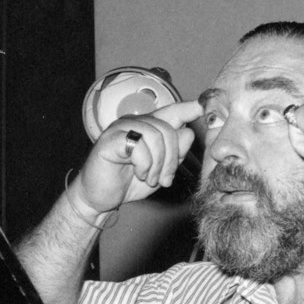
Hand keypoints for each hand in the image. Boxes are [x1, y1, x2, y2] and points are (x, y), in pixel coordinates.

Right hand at [69, 100, 203, 220]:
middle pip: (168, 129)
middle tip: (165, 179)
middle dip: (172, 158)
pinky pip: (138, 146)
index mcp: (148, 127)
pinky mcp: (110, 139)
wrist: (100, 197)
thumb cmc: (128, 182)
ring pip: (155, 136)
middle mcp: (135, 123)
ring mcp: (121, 128)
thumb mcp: (160, 170)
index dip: (188, 108)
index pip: (172, 112)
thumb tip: (188, 132)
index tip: (203, 106)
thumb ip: (175, 154)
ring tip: (151, 179)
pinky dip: (144, 164)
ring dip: (158, 164)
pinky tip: (139, 174)